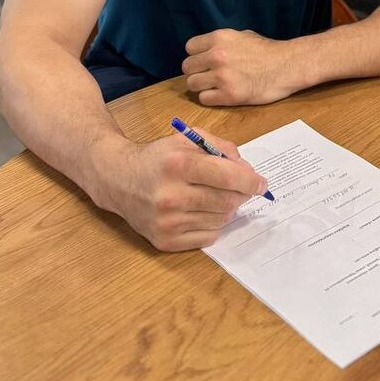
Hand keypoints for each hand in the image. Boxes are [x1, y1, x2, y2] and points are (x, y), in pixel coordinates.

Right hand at [94, 129, 269, 251]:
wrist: (118, 179)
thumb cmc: (157, 157)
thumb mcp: (186, 139)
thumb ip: (220, 147)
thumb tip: (246, 169)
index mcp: (178, 164)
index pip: (227, 177)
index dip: (250, 181)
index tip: (261, 183)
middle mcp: (171, 195)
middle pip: (227, 201)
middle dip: (242, 195)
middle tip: (243, 190)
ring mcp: (167, 222)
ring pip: (220, 220)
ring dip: (227, 209)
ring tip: (215, 197)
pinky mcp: (164, 241)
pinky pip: (207, 238)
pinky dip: (212, 224)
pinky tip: (201, 211)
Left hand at [182, 29, 299, 105]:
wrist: (286, 66)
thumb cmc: (267, 51)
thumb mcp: (242, 35)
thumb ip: (221, 43)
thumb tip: (205, 51)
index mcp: (219, 38)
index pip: (190, 48)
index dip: (197, 55)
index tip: (205, 61)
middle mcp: (216, 56)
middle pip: (187, 67)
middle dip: (197, 71)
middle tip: (209, 75)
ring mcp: (221, 76)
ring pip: (192, 84)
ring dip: (201, 86)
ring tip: (214, 86)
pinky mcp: (229, 95)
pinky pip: (204, 99)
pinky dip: (210, 98)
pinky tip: (222, 94)